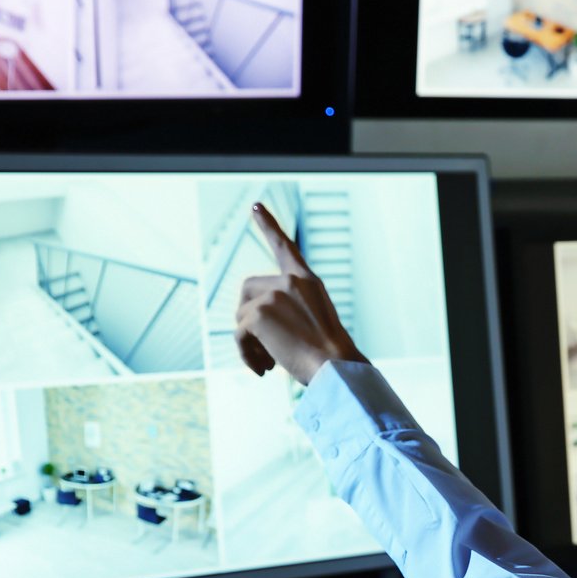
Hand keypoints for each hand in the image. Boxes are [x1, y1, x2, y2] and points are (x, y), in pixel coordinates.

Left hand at [232, 203, 364, 383]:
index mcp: (308, 282)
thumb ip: (287, 310)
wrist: (337, 368)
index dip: (269, 226)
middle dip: (248, 315)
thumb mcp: (314, 322)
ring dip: (249, 341)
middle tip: (263, 346)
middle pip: (248, 289)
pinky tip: (263, 370)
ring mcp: (274, 294)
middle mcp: (291, 281)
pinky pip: (239, 333)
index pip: (285, 248)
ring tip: (268, 364)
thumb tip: (248, 322)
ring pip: (241, 314)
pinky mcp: (259, 313)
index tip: (255, 206)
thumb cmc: (331, 356)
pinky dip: (247, 354)